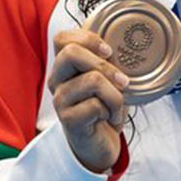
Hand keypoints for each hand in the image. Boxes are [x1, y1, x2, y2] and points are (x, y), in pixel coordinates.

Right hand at [49, 29, 129, 173]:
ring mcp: (60, 99)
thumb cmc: (105, 107)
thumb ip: (107, 61)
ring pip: (92, 80)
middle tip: (122, 81)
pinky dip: (111, 110)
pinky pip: (96, 105)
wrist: (101, 142)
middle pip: (70, 53)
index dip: (88, 39)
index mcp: (66, 66)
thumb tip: (119, 44)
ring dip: (115, 94)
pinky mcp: (67, 119)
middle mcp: (57, 80)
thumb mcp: (109, 79)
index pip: (62, 39)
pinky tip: (108, 118)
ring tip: (116, 105)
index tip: (109, 52)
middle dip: (105, 65)